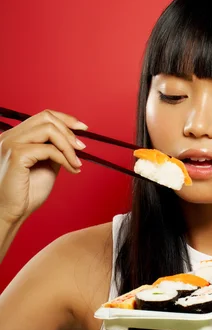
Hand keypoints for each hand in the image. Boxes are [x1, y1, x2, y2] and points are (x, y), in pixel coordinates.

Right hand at [0, 109, 87, 227]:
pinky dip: (64, 157)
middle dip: (69, 131)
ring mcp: (10, 143)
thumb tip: (73, 139)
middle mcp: (10, 136)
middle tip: (82, 148)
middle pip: (47, 117)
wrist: (11, 214)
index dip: (65, 119)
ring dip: (68, 145)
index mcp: (15, 136)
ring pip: (48, 129)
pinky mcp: (16, 155)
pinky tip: (72, 169)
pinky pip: (48, 149)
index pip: (43, 115)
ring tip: (77, 162)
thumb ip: (55, 149)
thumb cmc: (26, 193)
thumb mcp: (46, 164)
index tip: (83, 127)